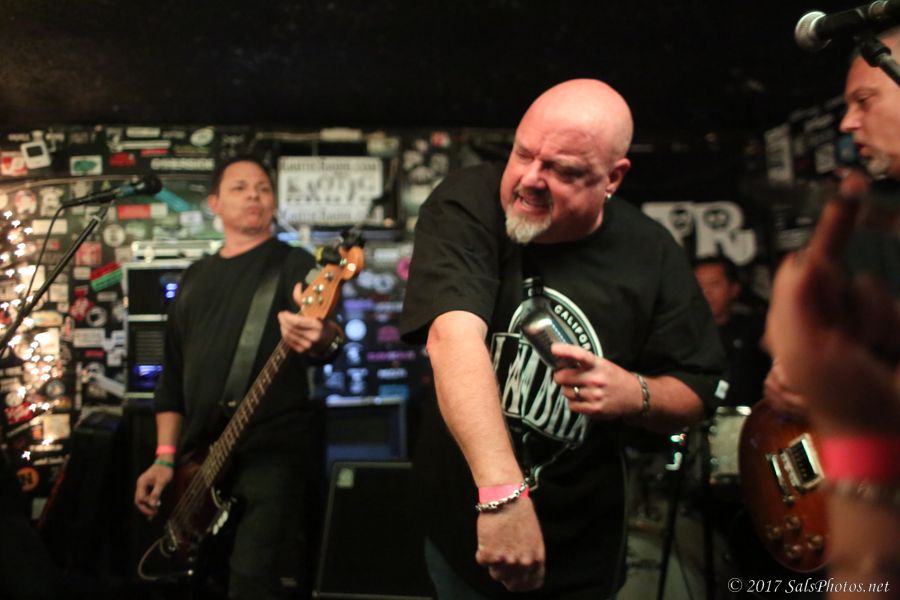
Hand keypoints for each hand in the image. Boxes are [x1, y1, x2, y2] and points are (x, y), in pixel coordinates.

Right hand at [134, 463, 173, 517]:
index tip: (155, 511)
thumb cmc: (165, 470)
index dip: (147, 506)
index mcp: (142, 483)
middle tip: (153, 515)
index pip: (140, 499)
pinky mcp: (147, 485)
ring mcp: (143, 485)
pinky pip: (146, 495)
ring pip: (142, 498)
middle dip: (145, 508)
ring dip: (147, 506)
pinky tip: (154, 506)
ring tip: (154, 514)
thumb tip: (152, 505)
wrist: (166, 460)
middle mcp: (140, 484)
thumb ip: (156, 493)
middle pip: (139, 500)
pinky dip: (149, 501)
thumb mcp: (162, 482)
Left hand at [278, 283, 325, 352]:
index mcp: (317, 325)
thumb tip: (297, 285)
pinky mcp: (303, 351)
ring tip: (282, 322)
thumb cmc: (323, 323)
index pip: (297, 322)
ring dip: (282, 327)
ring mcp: (307, 345)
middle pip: (291, 328)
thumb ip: (304, 300)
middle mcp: (312, 336)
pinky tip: (285, 329)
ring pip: (288, 335)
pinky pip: (289, 342)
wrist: (329, 342)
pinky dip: (285, 335)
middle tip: (281, 315)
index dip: (287, 317)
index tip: (283, 312)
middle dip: (283, 321)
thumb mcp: (317, 311)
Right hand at [475, 497, 544, 590]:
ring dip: (493, 562)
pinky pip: (482, 561)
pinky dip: (482, 550)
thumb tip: (521, 569)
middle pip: (511, 583)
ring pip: (496, 574)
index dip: (522, 582)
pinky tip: (488, 536)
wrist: (506, 498)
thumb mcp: (534, 538)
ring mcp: (507, 561)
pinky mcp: (490, 555)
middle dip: (506, 573)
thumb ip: (529, 556)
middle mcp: (524, 563)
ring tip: (495, 543)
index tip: (515, 578)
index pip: (531, 584)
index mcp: (537, 559)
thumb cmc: (520, 512)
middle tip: (501, 559)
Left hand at [550, 343, 642, 418]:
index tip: (554, 348)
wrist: (635, 396)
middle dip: (559, 376)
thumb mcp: (602, 364)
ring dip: (568, 390)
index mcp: (598, 364)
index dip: (566, 351)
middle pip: (563, 377)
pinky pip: (572, 405)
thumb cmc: (613, 378)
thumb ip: (584, 363)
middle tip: (563, 376)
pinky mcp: (595, 409)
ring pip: (566, 392)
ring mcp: (595, 395)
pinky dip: (573, 403)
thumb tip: (560, 361)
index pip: (580, 355)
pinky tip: (581, 399)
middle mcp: (596, 379)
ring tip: (578, 389)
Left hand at [765, 199, 899, 434]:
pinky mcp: (892, 333)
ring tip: (869, 357)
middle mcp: (827, 317)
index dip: (829, 226)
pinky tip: (888, 359)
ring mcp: (862, 327)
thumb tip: (802, 258)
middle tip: (848, 343)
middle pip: (844, 274)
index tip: (850, 189)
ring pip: (875, 292)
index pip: (808, 262)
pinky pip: (898, 310)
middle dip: (852, 306)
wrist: (889, 436)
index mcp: (796, 317)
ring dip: (876, 325)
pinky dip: (895, 331)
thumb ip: (797, 297)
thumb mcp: (805, 347)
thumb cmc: (840, 400)